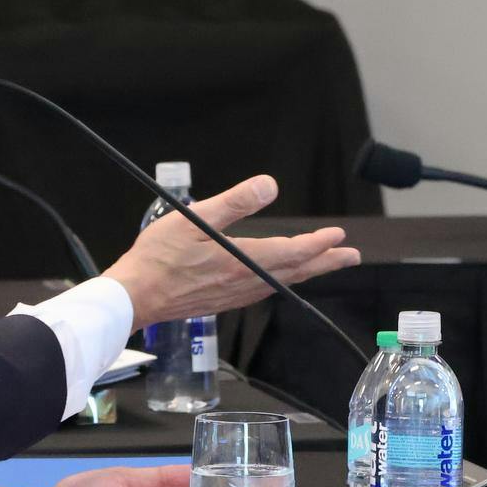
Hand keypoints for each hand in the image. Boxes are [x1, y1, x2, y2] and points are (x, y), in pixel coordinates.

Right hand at [102, 174, 358, 328]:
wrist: (136, 297)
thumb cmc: (159, 257)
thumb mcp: (195, 218)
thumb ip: (234, 202)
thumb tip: (268, 185)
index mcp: (243, 261)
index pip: (293, 252)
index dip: (319, 244)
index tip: (339, 234)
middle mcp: (246, 282)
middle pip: (296, 272)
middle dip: (326, 262)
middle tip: (350, 256)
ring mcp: (236, 295)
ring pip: (283, 282)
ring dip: (308, 271)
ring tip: (324, 264)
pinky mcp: (224, 301)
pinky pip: (266, 289)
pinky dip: (284, 280)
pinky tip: (280, 276)